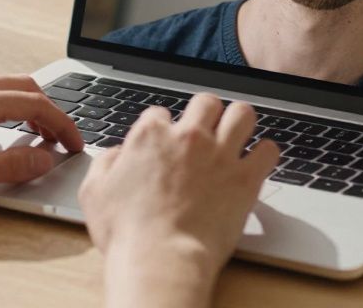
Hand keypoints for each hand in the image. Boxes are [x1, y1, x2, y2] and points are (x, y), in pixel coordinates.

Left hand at [0, 73, 83, 201]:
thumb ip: (6, 165)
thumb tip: (43, 158)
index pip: (34, 102)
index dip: (61, 122)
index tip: (74, 143)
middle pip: (22, 85)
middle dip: (49, 109)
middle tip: (61, 139)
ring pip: (1, 84)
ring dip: (25, 103)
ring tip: (35, 133)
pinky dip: (4, 103)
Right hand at [78, 94, 279, 307]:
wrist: (161, 259)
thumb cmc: (128, 233)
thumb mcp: (94, 193)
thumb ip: (105, 163)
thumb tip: (117, 154)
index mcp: (151, 137)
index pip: (161, 113)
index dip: (163, 128)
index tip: (166, 143)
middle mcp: (188, 137)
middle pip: (206, 102)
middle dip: (206, 113)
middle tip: (206, 131)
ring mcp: (219, 154)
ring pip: (242, 113)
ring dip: (239, 122)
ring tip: (237, 134)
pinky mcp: (245, 178)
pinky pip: (268, 150)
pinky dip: (264, 154)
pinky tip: (257, 162)